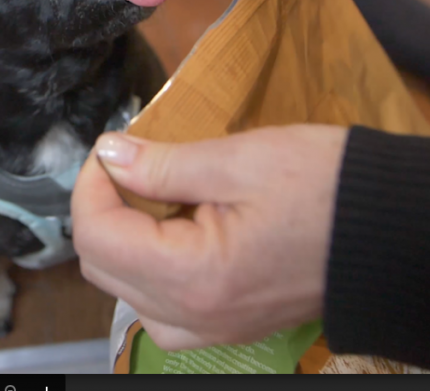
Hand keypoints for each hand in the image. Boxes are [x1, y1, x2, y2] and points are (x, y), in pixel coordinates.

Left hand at [72, 125, 347, 349]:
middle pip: (102, 265)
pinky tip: (171, 231)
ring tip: (149, 194)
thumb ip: (161, 164)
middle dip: (101, 207)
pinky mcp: (223, 325)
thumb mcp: (237, 161)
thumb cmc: (320, 185)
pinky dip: (147, 263)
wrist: (387, 230)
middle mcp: (193, 317)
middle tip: (127, 164)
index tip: (109, 148)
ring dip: (121, 236)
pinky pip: (158, 304)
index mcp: (193, 277)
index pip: (97, 236)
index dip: (90, 184)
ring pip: (124, 288)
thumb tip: (108, 154)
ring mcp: (209, 329)